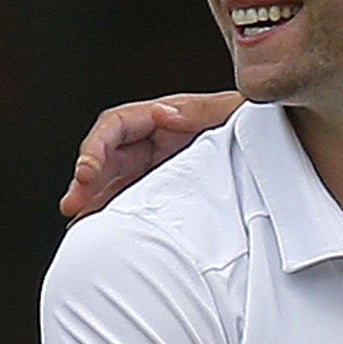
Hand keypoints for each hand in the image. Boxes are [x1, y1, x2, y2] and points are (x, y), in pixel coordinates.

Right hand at [59, 91, 243, 219]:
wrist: (270, 150)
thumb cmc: (247, 125)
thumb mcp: (227, 112)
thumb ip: (196, 111)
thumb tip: (162, 113)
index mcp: (160, 119)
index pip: (115, 126)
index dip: (96, 147)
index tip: (87, 169)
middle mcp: (150, 143)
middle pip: (105, 158)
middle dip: (85, 180)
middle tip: (72, 204)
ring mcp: (153, 169)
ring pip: (112, 183)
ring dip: (92, 201)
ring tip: (78, 224)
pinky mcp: (161, 193)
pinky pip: (130, 203)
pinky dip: (112, 216)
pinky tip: (98, 232)